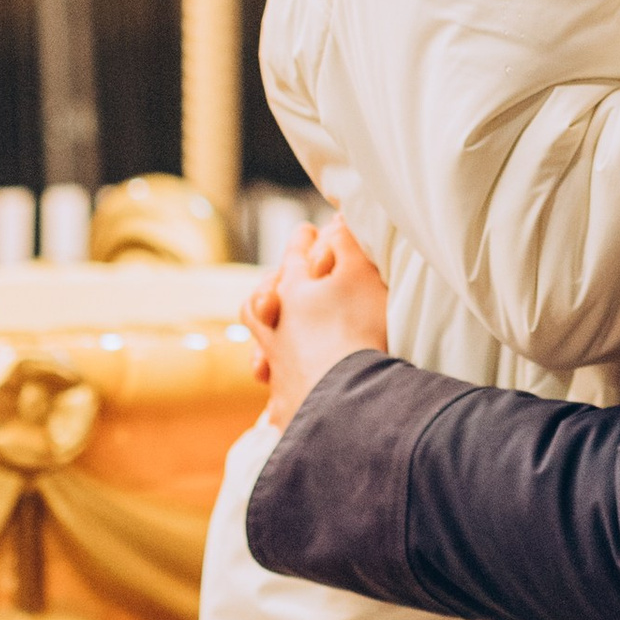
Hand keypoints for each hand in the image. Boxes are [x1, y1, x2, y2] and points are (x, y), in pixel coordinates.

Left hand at [245, 215, 391, 427]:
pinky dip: (278, 390)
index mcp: (294, 290)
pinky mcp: (283, 402)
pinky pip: (275, 396)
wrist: (344, 399)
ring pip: (259, 345)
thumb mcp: (361, 275)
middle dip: (270, 289)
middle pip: (259, 302)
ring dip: (264, 337)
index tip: (307, 230)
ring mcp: (276, 365)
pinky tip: (278, 398)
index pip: (295, 256)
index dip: (303, 241)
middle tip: (278, 286)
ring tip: (270, 338)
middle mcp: (275, 326)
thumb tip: (336, 217)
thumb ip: (347, 242)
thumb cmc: (357, 331)